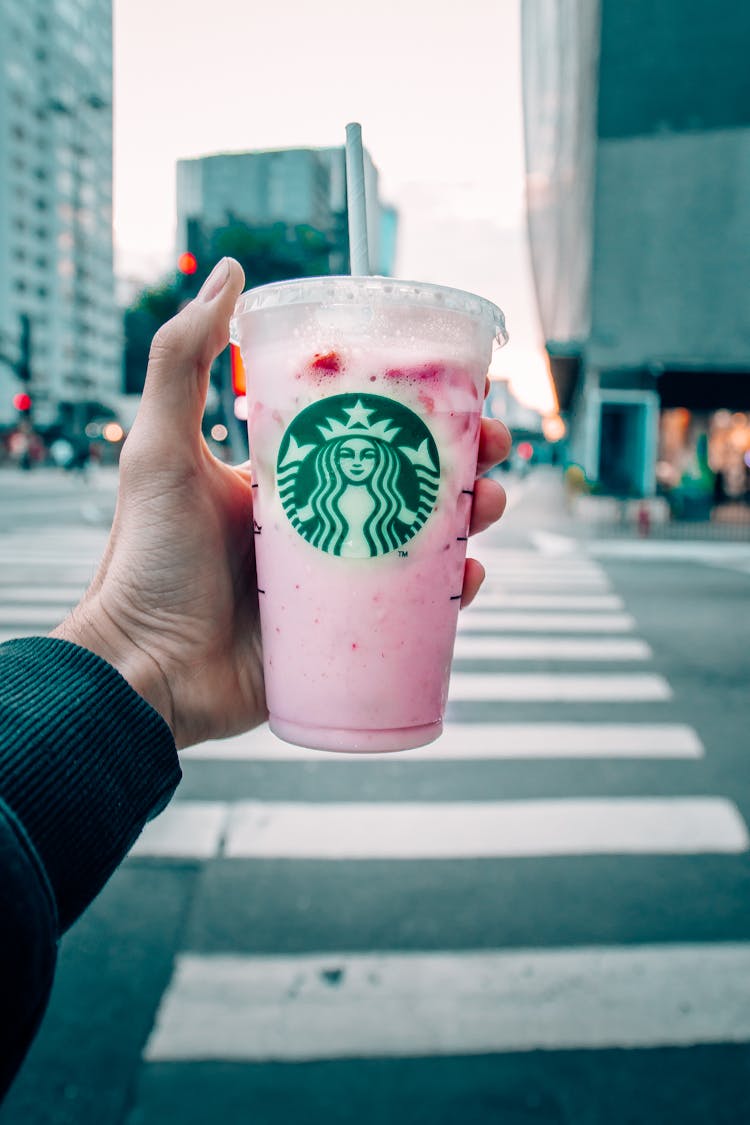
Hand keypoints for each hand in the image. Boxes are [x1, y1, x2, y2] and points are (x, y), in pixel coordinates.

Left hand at [53, 259, 511, 748]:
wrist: (144, 671)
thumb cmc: (147, 558)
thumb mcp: (161, 449)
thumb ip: (183, 361)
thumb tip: (227, 271)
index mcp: (289, 478)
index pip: (368, 433)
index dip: (420, 414)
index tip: (462, 397)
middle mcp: (320, 523)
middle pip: (409, 486)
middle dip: (462, 466)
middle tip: (493, 456)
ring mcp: (336, 583)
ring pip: (423, 545)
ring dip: (469, 521)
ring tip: (487, 508)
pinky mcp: (347, 637)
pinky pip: (413, 613)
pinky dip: (449, 594)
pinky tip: (466, 578)